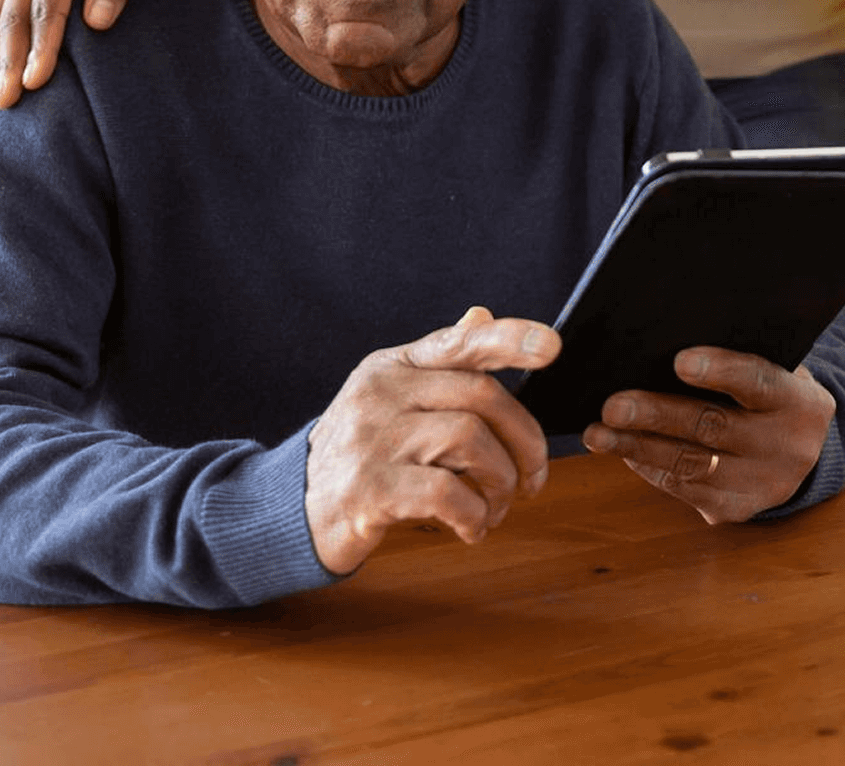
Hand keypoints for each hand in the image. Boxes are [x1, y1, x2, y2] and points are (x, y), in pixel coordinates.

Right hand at [303, 307, 559, 576]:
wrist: (292, 508)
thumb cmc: (360, 453)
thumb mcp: (391, 399)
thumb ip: (439, 365)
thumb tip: (482, 316)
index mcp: (393, 367)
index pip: (458, 342)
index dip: (509, 339)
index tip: (552, 345)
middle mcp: (381, 393)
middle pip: (481, 397)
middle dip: (524, 441)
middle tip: (532, 479)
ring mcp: (371, 440)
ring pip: (470, 440)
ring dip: (501, 482)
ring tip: (497, 507)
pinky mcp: (368, 490)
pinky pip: (446, 492)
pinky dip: (474, 514)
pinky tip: (472, 528)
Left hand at [582, 348, 835, 522]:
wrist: (800, 448)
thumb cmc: (768, 392)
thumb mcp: (773, 369)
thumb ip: (734, 358)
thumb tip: (659, 347)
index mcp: (802, 403)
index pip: (759, 382)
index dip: (721, 370)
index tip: (679, 360)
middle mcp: (789, 447)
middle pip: (714, 427)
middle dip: (658, 415)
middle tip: (613, 406)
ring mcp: (763, 485)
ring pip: (691, 464)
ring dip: (638, 447)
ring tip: (599, 433)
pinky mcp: (737, 509)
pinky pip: (684, 489)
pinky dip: (648, 467)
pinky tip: (622, 450)